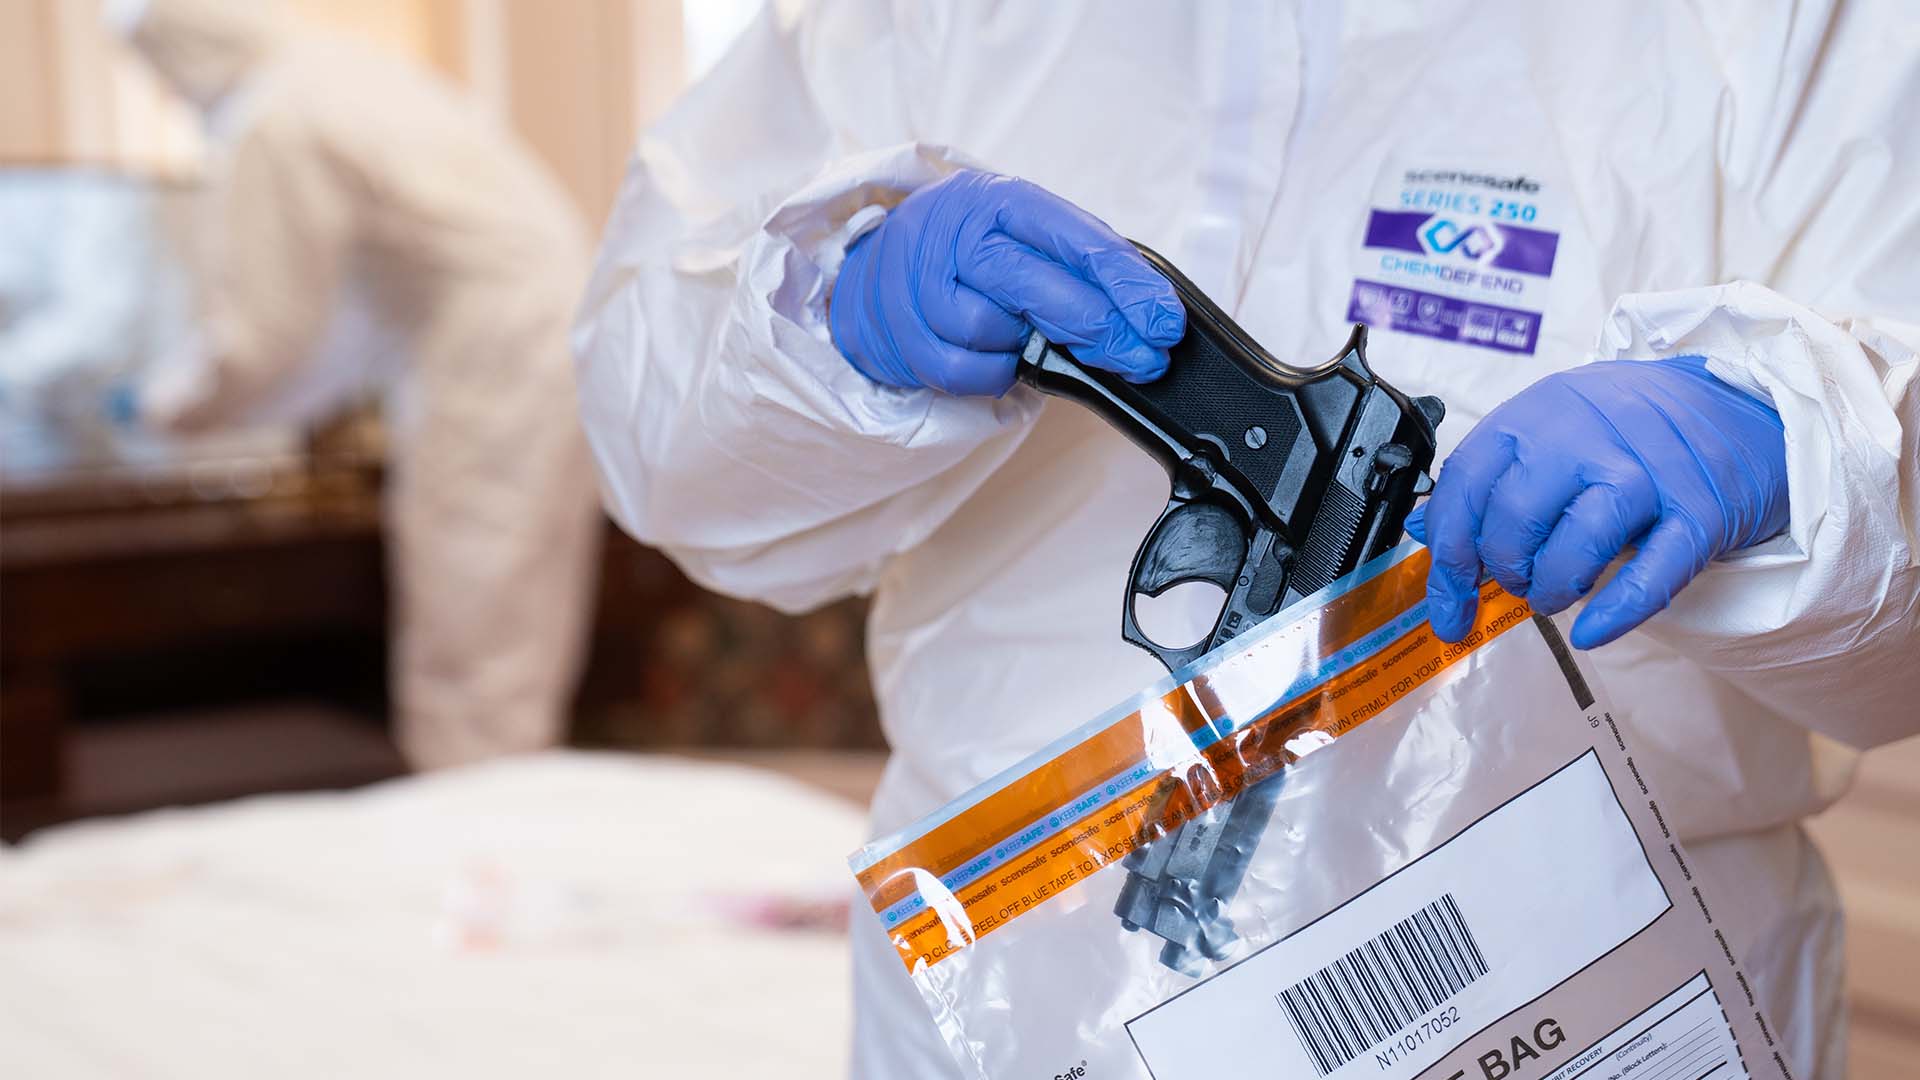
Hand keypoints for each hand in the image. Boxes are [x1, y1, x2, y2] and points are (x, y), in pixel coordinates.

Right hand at [828, 169, 1183, 395]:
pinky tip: (999, 354)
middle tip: (1145, 358)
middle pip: (1035, 285)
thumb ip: (1075, 262)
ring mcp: (920, 284)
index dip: (1125, 283)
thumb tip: (1144, 315)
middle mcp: (954, 234)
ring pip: (994, 329)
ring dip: (1026, 343)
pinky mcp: (905, 336)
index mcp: (996, 198)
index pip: (1073, 238)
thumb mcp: (1021, 235)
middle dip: (1101, 327)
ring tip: (1027, 333)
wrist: (879, 274)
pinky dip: (994, 371)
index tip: (1164, 322)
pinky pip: (967, 371)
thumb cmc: (972, 256)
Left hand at [1406, 356, 1788, 647]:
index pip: (1465, 486)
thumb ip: (1484, 484)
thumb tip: (1420, 530)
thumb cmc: (1620, 431)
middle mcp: (1585, 436)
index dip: (1448, 554)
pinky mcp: (1701, 512)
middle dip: (1504, 570)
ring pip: (1580, 540)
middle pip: (1515, 517)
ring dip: (1554, 587)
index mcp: (1534, 416)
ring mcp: (1648, 472)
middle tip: (1517, 584)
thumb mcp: (1544, 436)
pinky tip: (1591, 632)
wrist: (1730, 405)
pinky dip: (1617, 611)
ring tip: (1553, 595)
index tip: (1448, 601)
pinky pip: (1655, 571)